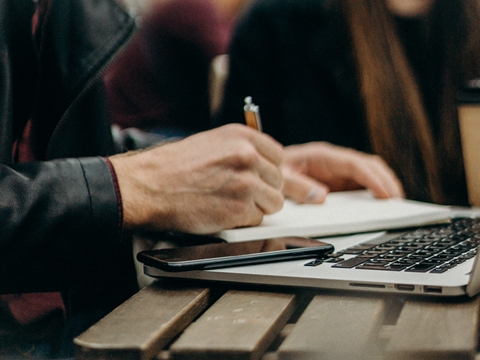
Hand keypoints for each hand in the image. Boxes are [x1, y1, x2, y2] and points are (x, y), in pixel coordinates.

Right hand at [109, 124, 283, 232]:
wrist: (148, 186)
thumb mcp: (213, 144)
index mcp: (243, 136)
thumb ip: (243, 152)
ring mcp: (247, 182)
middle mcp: (248, 155)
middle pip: (278, 181)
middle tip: (237, 194)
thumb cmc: (174, 167)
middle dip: (262, 191)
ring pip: (274, 202)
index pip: (277, 156)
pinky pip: (258, 220)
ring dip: (255, 207)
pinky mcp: (241, 208)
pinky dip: (242, 221)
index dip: (268, 171)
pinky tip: (221, 212)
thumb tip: (269, 168)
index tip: (258, 178)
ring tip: (229, 203)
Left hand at [282, 142, 403, 202]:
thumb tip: (322, 197)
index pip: (354, 164)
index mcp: (321, 155)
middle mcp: (332, 160)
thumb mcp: (281, 180)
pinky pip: (360, 183)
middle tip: (397, 201)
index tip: (385, 193)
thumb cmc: (273, 172)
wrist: (264, 170)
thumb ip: (298, 187)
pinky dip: (373, 192)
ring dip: (383, 185)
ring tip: (394, 204)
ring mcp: (336, 170)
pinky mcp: (336, 180)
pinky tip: (379, 205)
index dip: (372, 178)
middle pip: (367, 165)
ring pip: (367, 173)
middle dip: (385, 181)